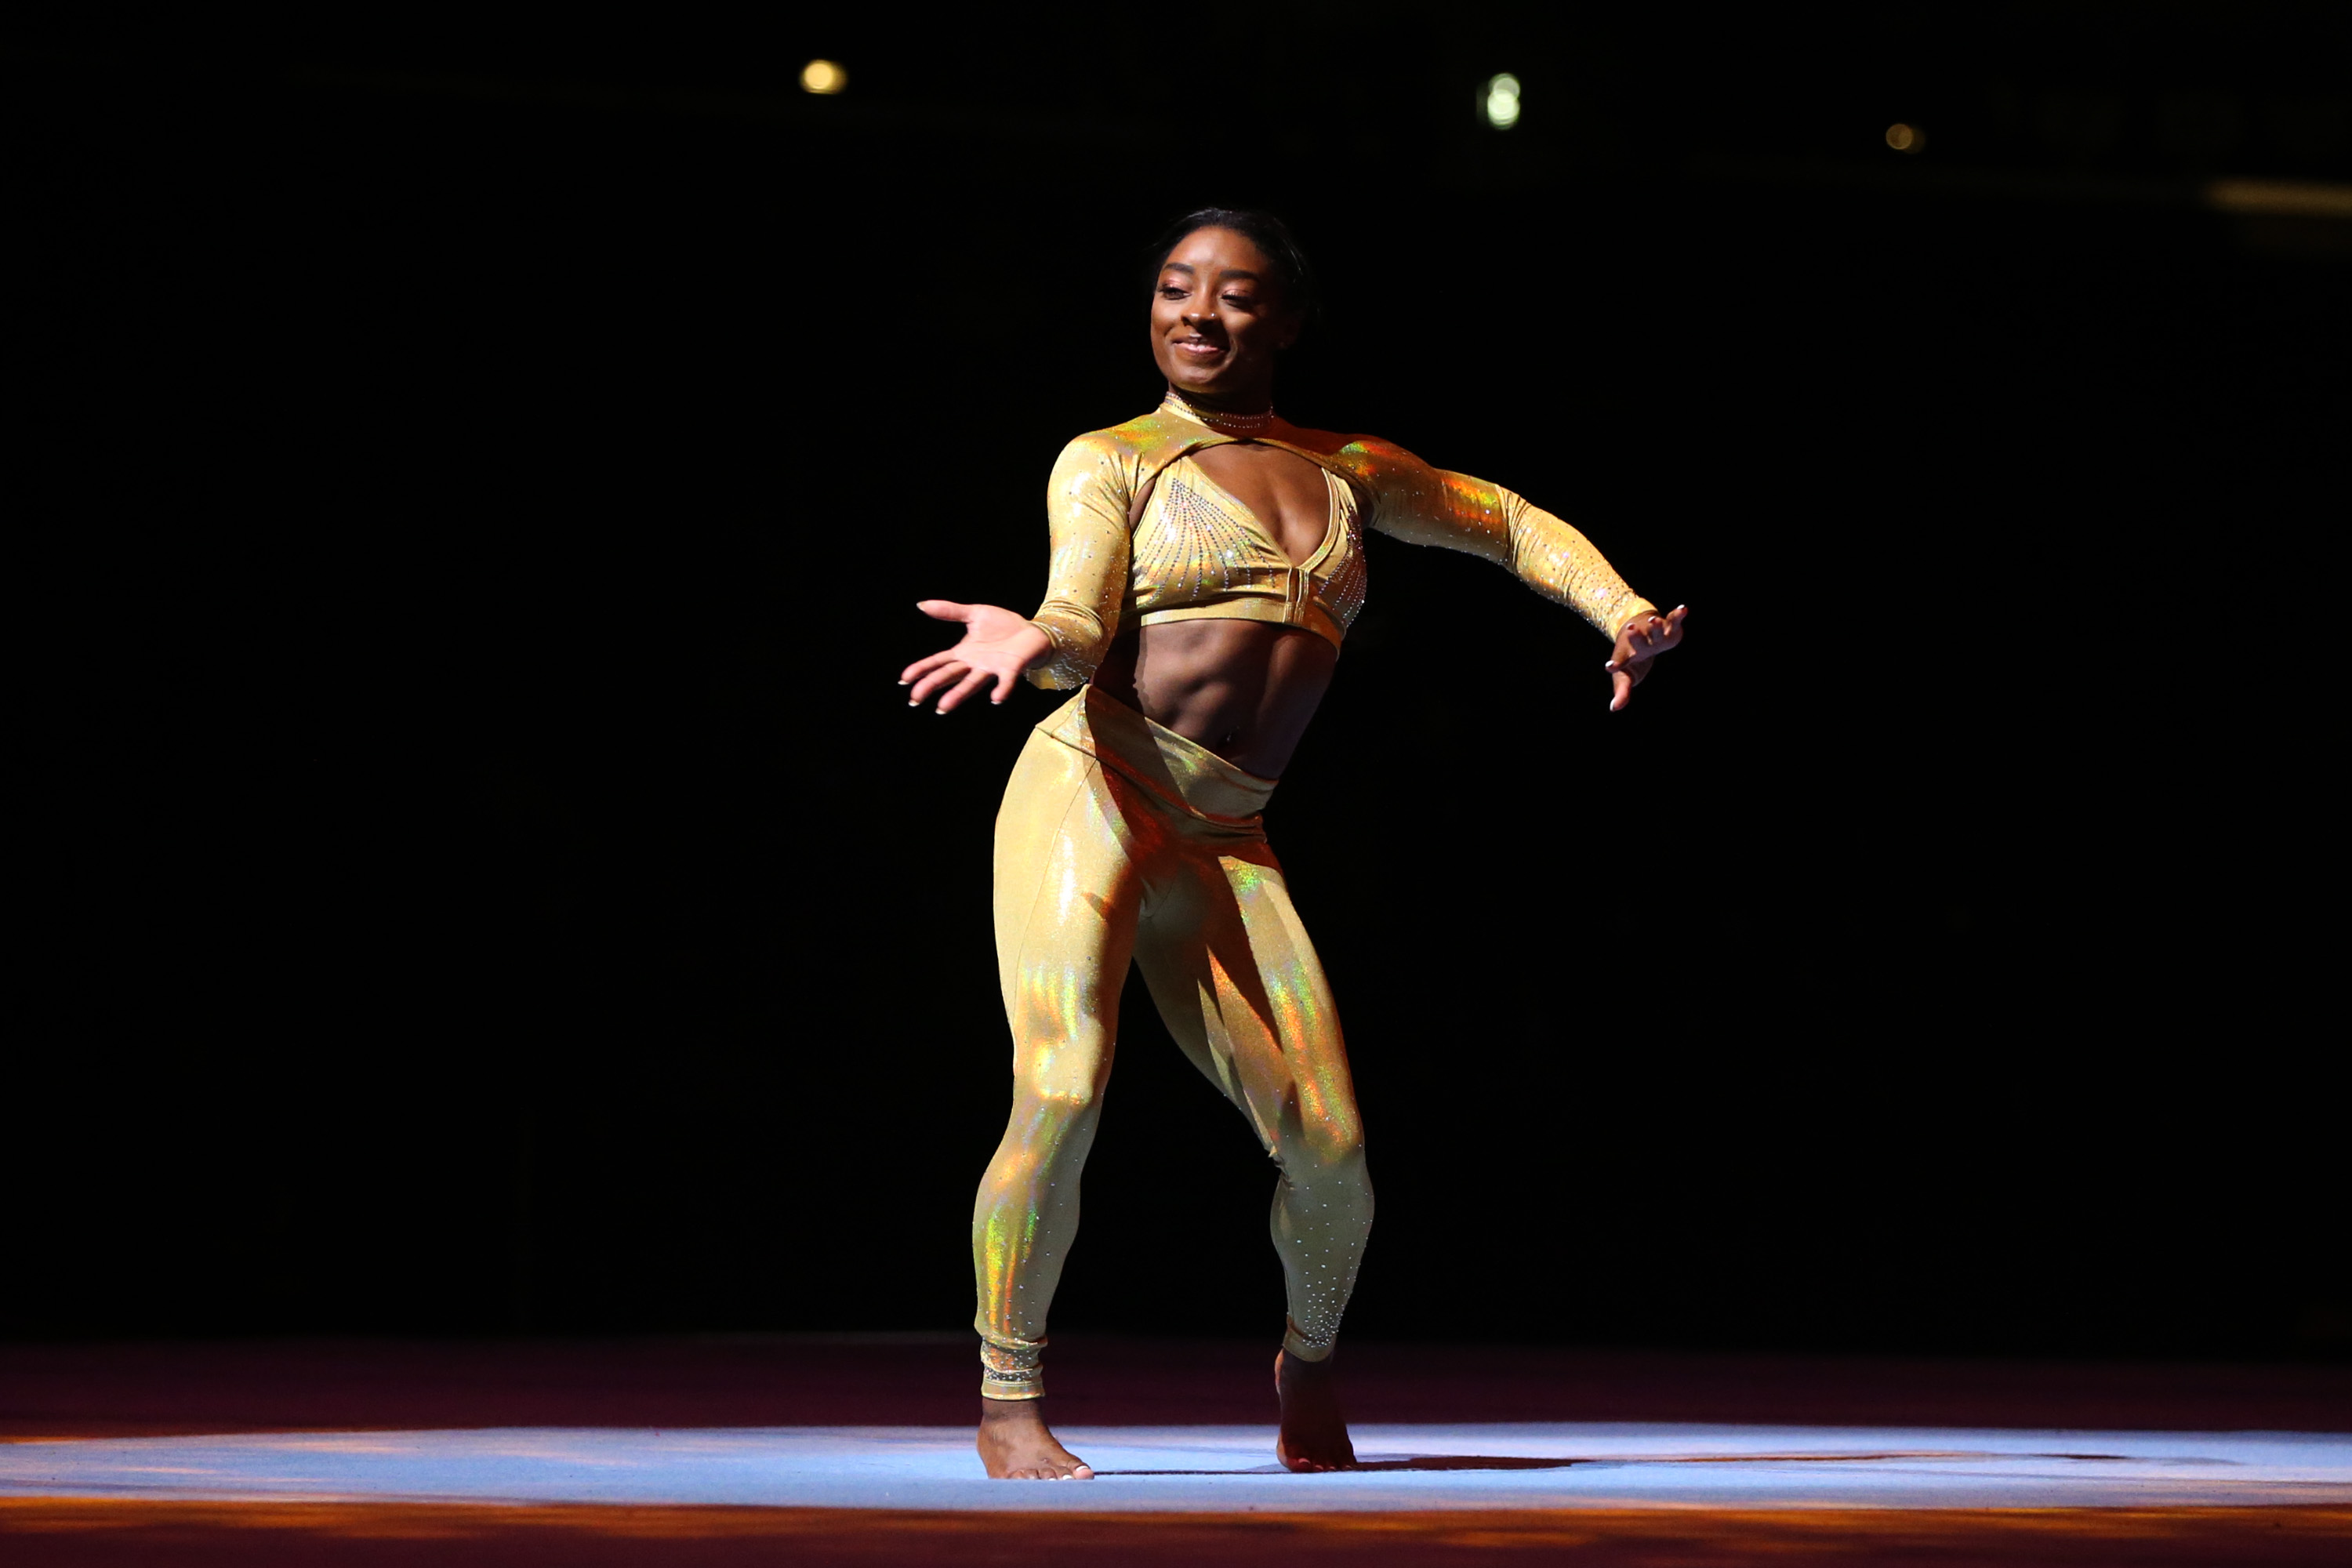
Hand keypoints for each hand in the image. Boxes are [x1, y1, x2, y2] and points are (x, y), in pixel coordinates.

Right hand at [900, 601, 1051, 712]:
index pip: (938, 662)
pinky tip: (995, 699)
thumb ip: (949, 611)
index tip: (904, 680)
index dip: (922, 670)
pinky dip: (1001, 689)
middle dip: (932, 686)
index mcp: (964, 653)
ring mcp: (992, 668)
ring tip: (943, 707)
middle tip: (915, 699)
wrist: (1033, 630)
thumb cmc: (1004, 625)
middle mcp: (975, 664)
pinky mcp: (1011, 667)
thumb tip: (920, 605)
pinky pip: (1006, 681)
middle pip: (949, 676)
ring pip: (972, 683)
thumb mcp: (974, 614)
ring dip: (958, 695)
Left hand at [1604, 604, 1687, 711]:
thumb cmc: (1631, 658)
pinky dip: (1678, 615)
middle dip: (1636, 637)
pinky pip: (1673, 620)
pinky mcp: (1668, 627)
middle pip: (1638, 641)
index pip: (1620, 661)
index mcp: (1628, 656)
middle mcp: (1640, 643)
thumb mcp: (1626, 676)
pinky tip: (1684, 609)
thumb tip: (1614, 708)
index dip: (1615, 664)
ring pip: (1654, 628)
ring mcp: (1653, 634)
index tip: (1609, 666)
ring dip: (1655, 625)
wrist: (1637, 633)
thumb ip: (1622, 691)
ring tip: (1654, 619)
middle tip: (1631, 629)